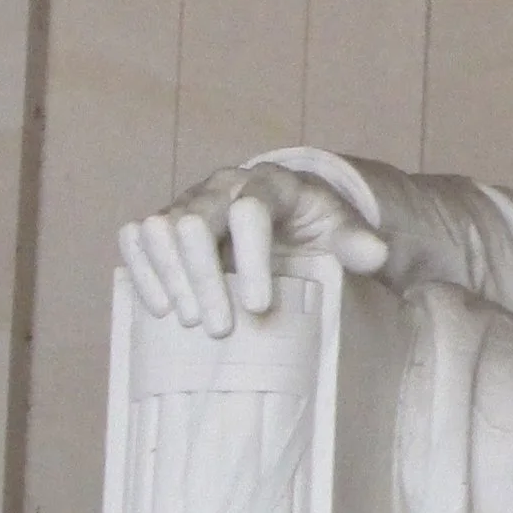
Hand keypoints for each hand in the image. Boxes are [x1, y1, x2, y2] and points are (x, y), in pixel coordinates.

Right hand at [119, 163, 388, 336]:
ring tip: (190, 322)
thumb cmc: (317, 226)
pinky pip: (136, 237)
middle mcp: (221, 186)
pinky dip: (141, 270)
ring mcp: (188, 202)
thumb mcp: (344, 230)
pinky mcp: (165, 222)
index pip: (250, 210)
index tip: (258, 306)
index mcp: (270, 184)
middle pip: (193, 221)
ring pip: (158, 228)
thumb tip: (376, 254)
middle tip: (219, 328)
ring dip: (170, 277)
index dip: (251, 258)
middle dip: (203, 277)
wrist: (289, 213)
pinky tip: (159, 308)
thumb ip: (357, 242)